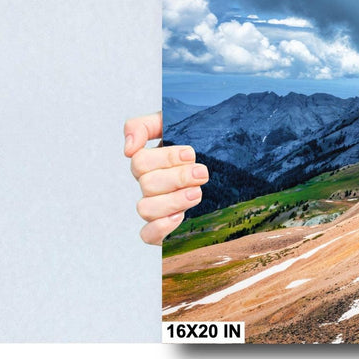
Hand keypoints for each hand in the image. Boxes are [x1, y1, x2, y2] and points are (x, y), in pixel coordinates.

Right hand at [124, 112, 208, 244]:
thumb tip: (128, 148)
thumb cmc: (201, 142)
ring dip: (173, 201)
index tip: (191, 154)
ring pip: (145, 209)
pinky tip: (181, 216)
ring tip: (197, 193)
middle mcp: (150, 185)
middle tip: (202, 173)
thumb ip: (144, 126)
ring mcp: (156, 207)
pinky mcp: (164, 228)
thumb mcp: (175, 124)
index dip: (165, 158)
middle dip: (177, 178)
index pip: (140, 161)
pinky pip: (147, 235)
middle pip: (147, 184)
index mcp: (150, 162)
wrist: (230, 163)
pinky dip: (161, 227)